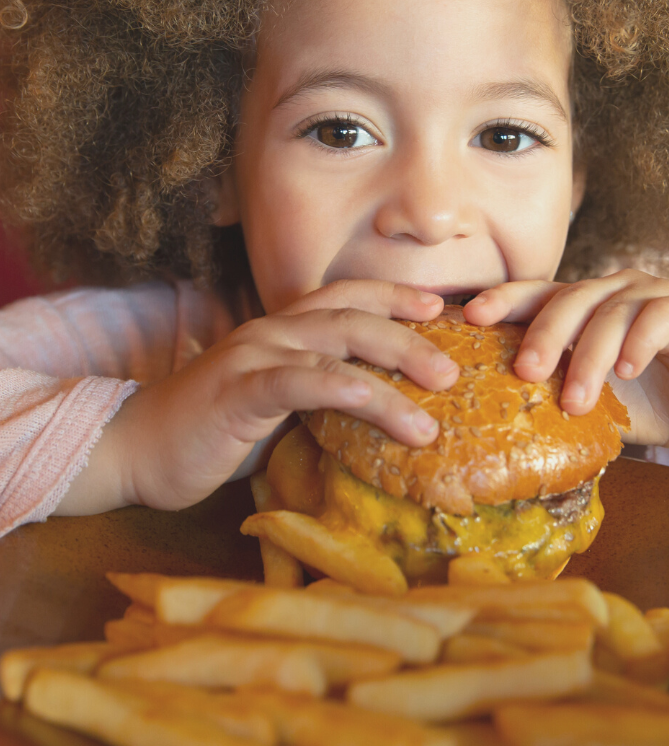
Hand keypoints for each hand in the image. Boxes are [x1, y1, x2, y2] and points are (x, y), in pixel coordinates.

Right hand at [53, 281, 459, 515]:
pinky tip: (376, 402)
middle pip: (355, 316)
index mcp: (283, 330)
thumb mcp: (276, 408)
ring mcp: (254, 355)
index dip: (395, 296)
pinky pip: (299, 381)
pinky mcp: (238, 390)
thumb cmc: (212, 432)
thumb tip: (377, 412)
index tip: (441, 308)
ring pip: (336, 344)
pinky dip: (342, 387)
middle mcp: (273, 331)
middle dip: (410, 335)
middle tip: (455, 368)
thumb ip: (318, 397)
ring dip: (393, 367)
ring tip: (437, 399)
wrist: (136, 450)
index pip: (348, 298)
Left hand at [460, 270, 668, 482]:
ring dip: (590, 357)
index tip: (472, 317)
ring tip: (578, 400)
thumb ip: (551, 394)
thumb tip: (490, 417)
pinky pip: (657, 318)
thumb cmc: (643, 404)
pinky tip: (627, 371)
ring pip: (610, 313)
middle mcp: (612, 291)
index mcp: (581, 306)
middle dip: (543, 335)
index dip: (505, 300)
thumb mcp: (588, 399)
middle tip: (525, 372)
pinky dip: (639, 343)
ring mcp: (651, 295)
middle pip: (568, 299)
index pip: (536, 293)